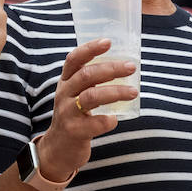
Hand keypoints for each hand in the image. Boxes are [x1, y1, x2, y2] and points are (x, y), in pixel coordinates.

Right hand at [35, 39, 136, 181]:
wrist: (58, 148)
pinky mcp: (74, 131)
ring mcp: (67, 113)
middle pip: (86, 76)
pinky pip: (94, 124)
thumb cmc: (74, 116)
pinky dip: (108, 120)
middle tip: (131, 67)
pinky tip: (115, 119)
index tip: (108, 42)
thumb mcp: (75, 94)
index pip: (74, 59)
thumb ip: (91, 81)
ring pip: (92, 97)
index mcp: (66, 82)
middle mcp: (64, 94)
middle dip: (111, 69)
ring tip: (133, 92)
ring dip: (115, 92)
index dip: (90, 49)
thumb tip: (124, 66)